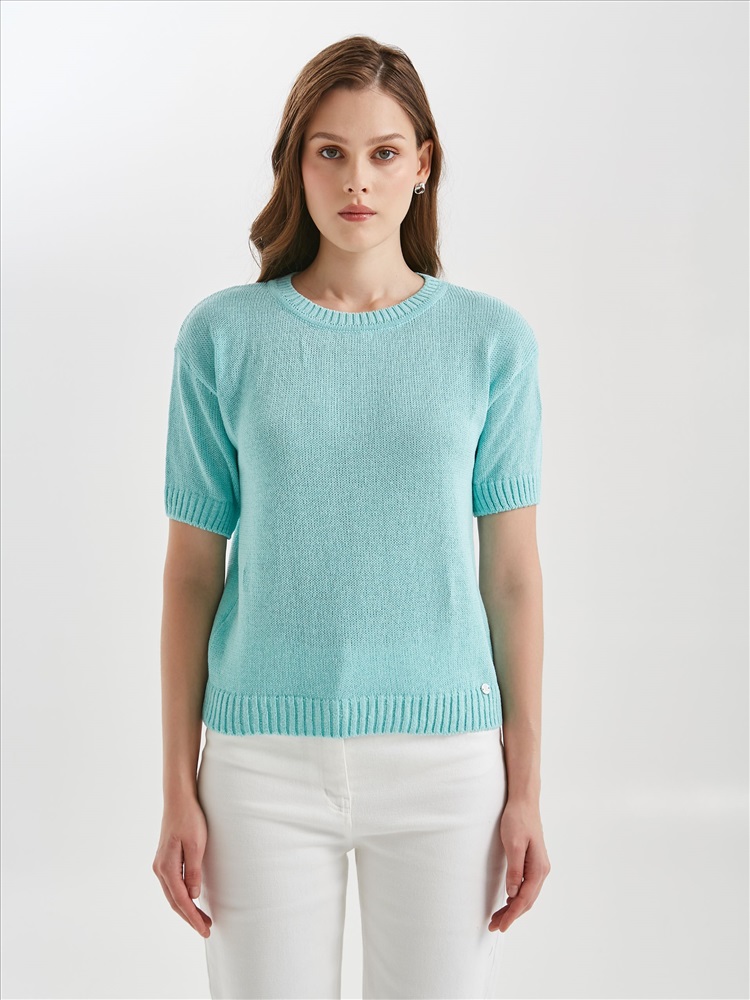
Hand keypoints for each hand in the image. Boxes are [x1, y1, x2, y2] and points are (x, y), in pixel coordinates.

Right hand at [152, 796, 212, 937]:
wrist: (178, 799)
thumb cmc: (189, 818)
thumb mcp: (196, 843)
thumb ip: (193, 870)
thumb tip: (192, 895)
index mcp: (166, 866)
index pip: (181, 900)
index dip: (193, 917)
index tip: (205, 929)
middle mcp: (160, 868)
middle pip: (175, 901)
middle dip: (190, 917)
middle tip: (206, 929)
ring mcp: (161, 864)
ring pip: (172, 894)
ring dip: (186, 908)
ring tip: (202, 919)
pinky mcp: (166, 859)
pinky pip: (172, 885)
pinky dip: (181, 897)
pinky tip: (191, 899)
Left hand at [488, 797, 550, 932]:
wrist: (524, 802)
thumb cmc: (518, 820)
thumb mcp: (513, 844)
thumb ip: (514, 870)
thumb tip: (512, 894)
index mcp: (538, 868)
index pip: (524, 899)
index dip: (512, 915)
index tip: (500, 926)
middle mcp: (541, 870)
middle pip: (527, 901)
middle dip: (511, 916)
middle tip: (494, 926)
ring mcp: (538, 867)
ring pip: (527, 895)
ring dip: (513, 908)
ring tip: (497, 918)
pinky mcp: (533, 863)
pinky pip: (526, 886)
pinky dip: (516, 898)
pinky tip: (507, 902)